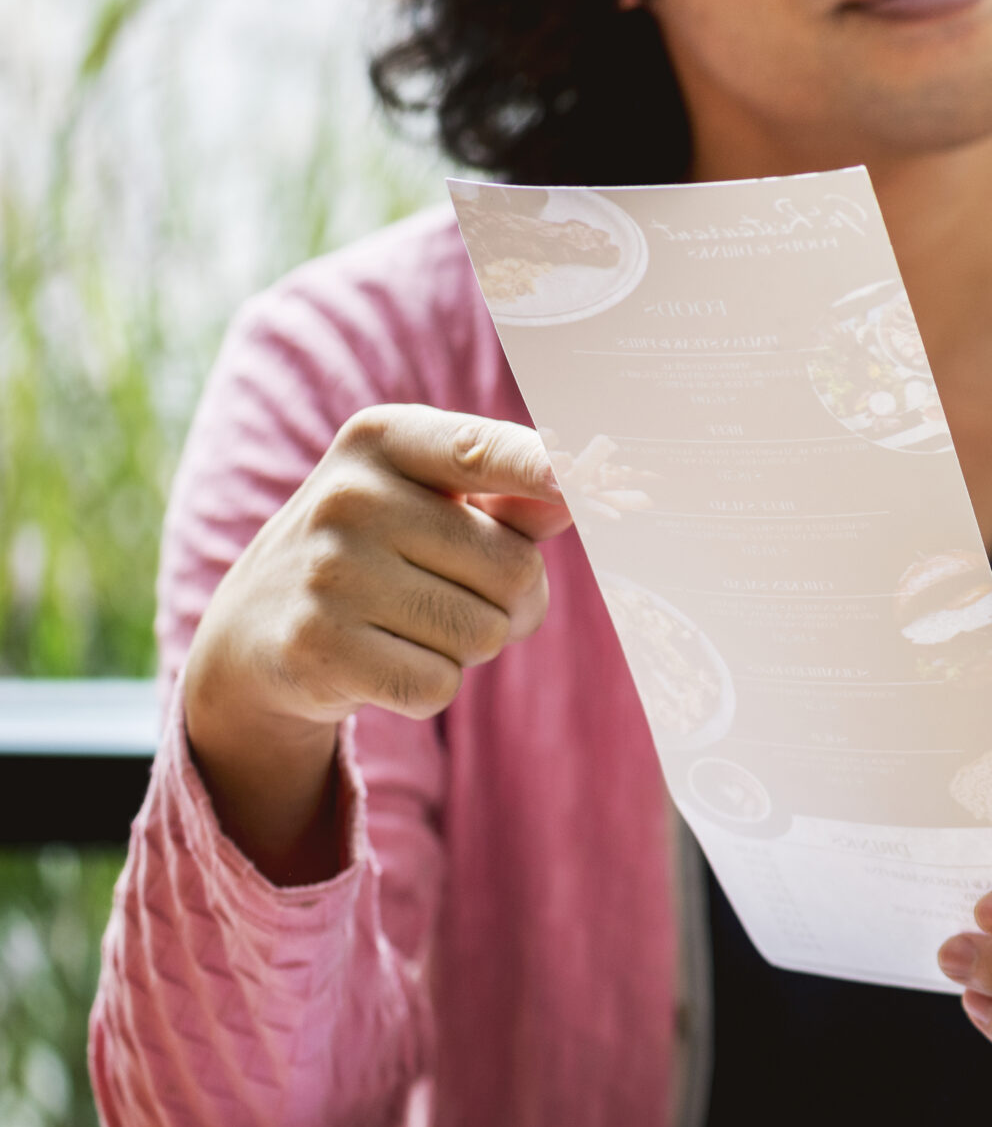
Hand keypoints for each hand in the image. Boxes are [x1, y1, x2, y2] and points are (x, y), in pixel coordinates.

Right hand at [184, 405, 569, 881]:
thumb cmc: (377, 555)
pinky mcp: (317, 647)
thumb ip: (510, 496)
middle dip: (508, 602)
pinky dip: (428, 687)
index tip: (601, 475)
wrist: (255, 632)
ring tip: (407, 624)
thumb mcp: (429, 504)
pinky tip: (380, 660)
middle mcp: (351, 496)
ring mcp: (328, 572)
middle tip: (449, 596)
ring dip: (467, 647)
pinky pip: (438, 685)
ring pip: (484, 635)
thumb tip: (576, 489)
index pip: (491, 451)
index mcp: (384, 439)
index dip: (553, 469)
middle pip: (517, 571)